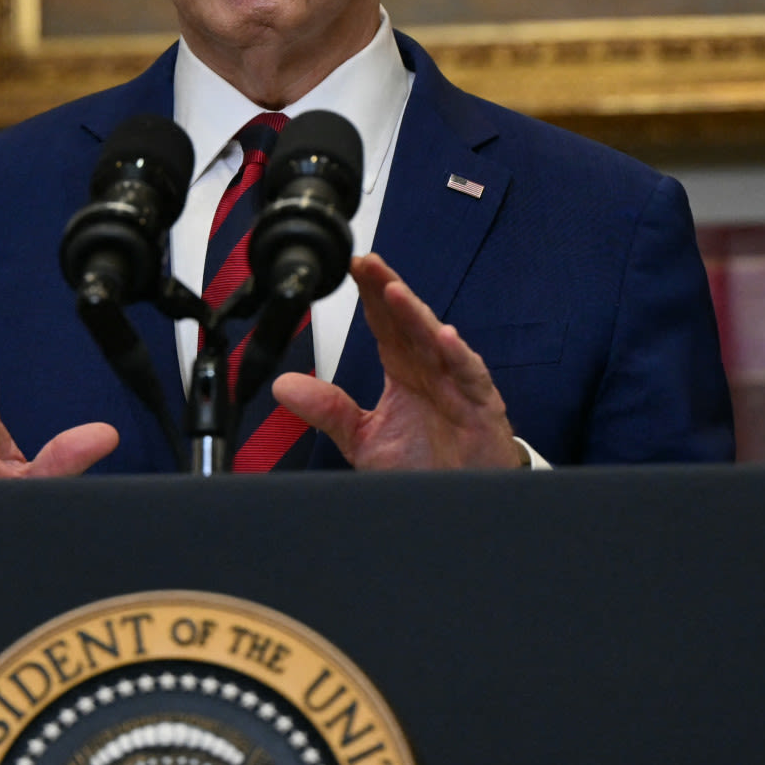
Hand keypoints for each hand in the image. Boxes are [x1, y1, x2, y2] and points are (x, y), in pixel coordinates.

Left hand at [270, 254, 526, 470]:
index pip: (384, 323)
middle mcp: (430, 370)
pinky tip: (445, 337)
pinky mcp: (481, 407)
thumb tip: (284, 386)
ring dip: (416, 316)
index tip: (350, 265)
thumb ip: (328, 410)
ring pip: (436, 341)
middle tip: (367, 262)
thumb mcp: (364, 439)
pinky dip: (459, 357)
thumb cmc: (426, 465)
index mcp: (404, 370)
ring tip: (394, 291)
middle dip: (388, 290)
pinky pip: (470, 377)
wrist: (460, 502)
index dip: (369, 293)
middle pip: (407, 321)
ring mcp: (457, 385)